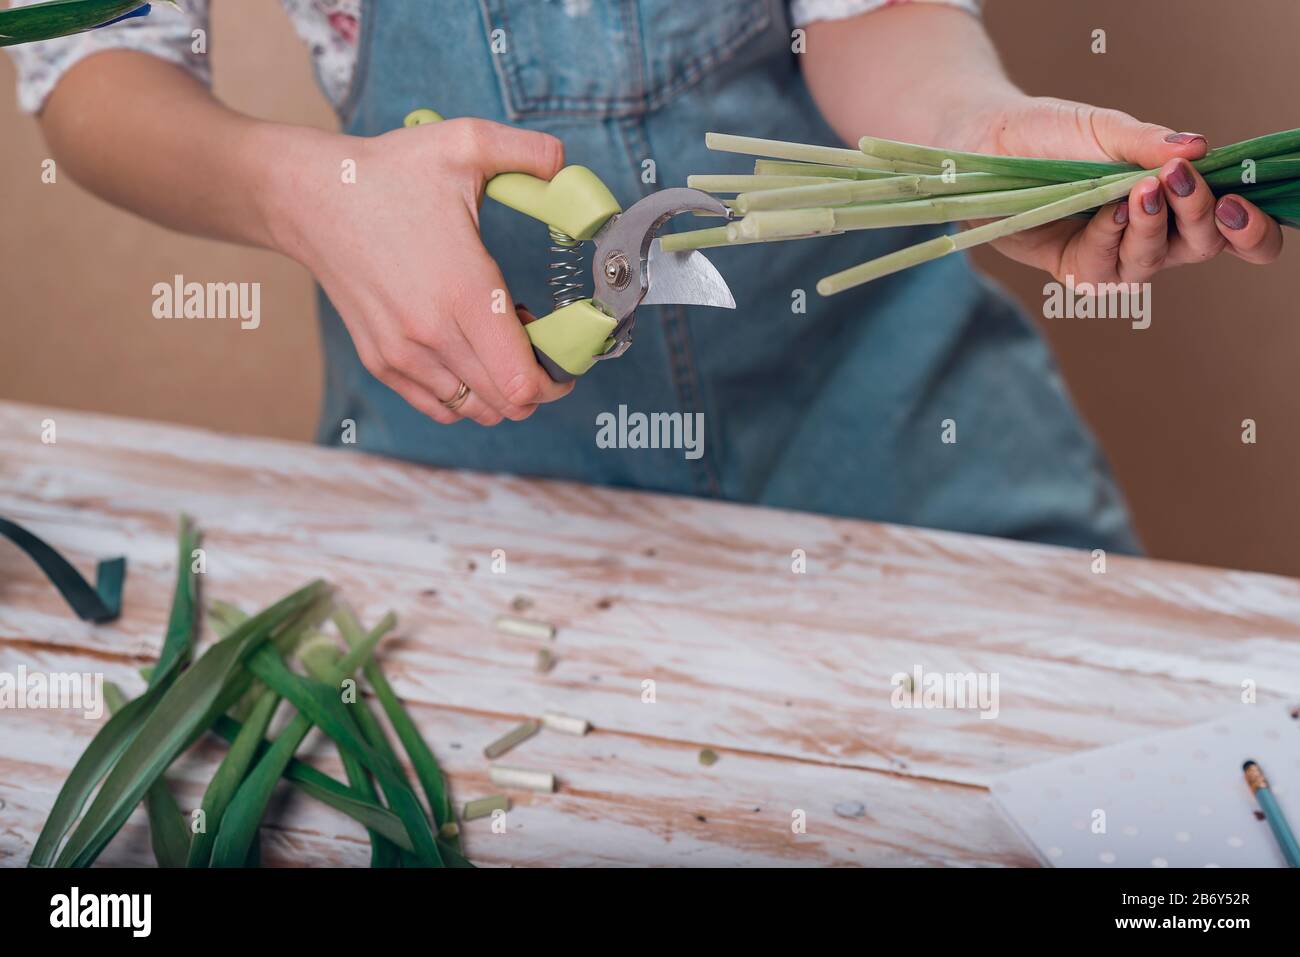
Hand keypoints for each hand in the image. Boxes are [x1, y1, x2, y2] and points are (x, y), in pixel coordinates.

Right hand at [263, 119, 573, 425]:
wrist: (311, 196)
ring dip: (501, 389)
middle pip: (507, 404)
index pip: (522, 382)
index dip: (555, 381)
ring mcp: (403, 354)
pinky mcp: (382, 361)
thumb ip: (528, 151)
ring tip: (501, 344)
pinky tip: (469, 351)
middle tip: (539, 346)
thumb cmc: (388, 174)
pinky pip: (439, 406)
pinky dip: (465, 393)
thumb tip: (565, 165)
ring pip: (475, 411)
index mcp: (464, 292)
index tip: (564, 359)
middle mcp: (433, 334)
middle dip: (537, 385)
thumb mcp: (465, 143)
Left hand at [952, 96, 1283, 283]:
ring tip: (1140, 192)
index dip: (1248, 229)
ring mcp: (1111, 255)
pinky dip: (1110, 240)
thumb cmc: (1050, 132)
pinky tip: (1108, 214)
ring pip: (1150, 262)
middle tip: (1179, 181)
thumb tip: (1199, 148)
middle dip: (1199, 217)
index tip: (1238, 201)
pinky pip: (1102, 270)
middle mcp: (1151, 233)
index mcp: (1175, 198)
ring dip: (1151, 228)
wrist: (985, 144)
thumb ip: (1148, 143)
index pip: (1231, 229)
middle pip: (1200, 247)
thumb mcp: (1103, 128)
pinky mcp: (1072, 269)